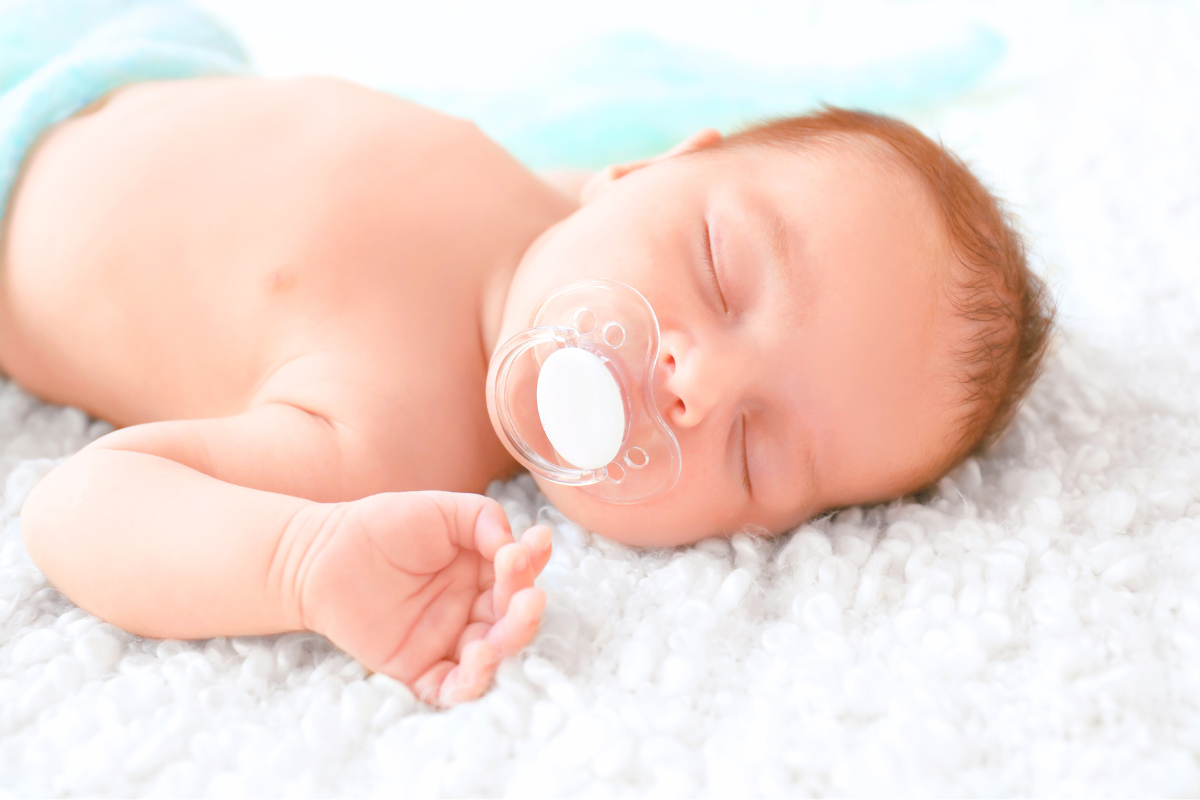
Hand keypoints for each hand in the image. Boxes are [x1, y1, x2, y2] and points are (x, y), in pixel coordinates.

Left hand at [295, 491, 550, 704]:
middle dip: (525, 611)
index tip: (530, 548)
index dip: (531, 566)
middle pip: (512, 619)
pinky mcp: (420, 669)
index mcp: (482, 571)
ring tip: (495, 636)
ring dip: (505, 647)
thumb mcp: (439, 508)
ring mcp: (448, 640)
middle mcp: (472, 608)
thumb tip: (514, 543)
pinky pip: (452, 687)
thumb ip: (482, 517)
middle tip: (527, 598)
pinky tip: (477, 662)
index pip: (518, 576)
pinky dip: (471, 683)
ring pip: (492, 655)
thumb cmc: (382, 526)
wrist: (323, 554)